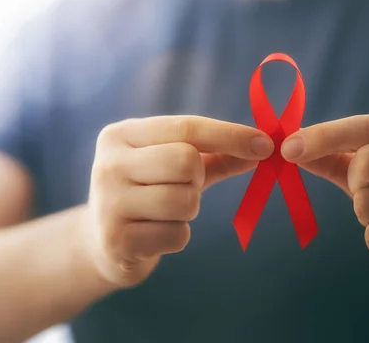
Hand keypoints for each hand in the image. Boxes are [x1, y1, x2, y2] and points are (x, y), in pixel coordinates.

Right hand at [84, 116, 273, 287]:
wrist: (103, 242)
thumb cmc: (147, 192)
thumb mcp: (173, 166)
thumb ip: (216, 154)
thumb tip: (263, 146)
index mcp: (120, 135)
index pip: (185, 127)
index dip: (230, 134)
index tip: (266, 144)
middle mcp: (108, 164)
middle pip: (186, 161)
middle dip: (197, 178)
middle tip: (184, 187)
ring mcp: (108, 203)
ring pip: (185, 200)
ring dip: (188, 209)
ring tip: (166, 212)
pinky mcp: (116, 240)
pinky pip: (178, 235)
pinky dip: (178, 236)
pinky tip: (155, 235)